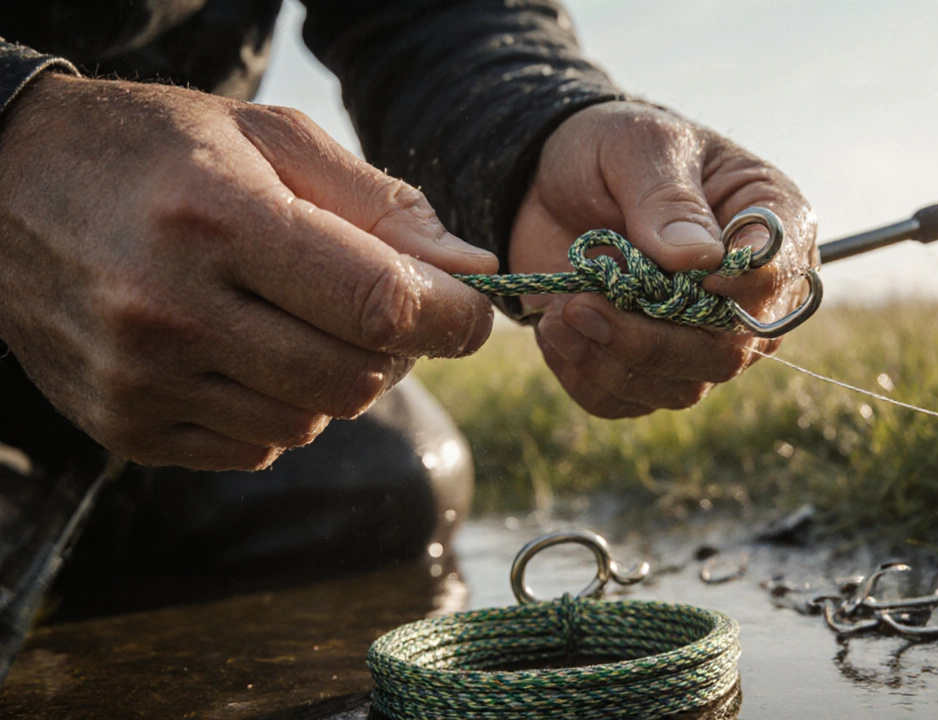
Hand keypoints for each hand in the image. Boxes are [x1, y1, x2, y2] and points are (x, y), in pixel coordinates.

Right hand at [0, 74, 496, 469]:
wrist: (3, 189)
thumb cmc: (153, 150)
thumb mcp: (268, 137)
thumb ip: (379, 204)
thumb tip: (471, 270)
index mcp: (218, 220)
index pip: (378, 303)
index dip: (451, 317)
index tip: (472, 311)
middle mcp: (172, 309)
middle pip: (355, 377)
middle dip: (397, 350)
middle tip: (384, 308)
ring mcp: (141, 379)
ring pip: (313, 420)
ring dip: (339, 379)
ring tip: (304, 319)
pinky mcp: (125, 426)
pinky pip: (258, 447)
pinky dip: (283, 409)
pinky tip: (252, 352)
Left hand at [509, 102, 817, 417]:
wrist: (549, 181)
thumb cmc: (612, 150)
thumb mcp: (638, 147)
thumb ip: (667, 198)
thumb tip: (700, 260)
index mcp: (771, 225)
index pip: (775, 276)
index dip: (731, 288)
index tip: (671, 272)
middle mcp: (749, 295)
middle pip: (728, 352)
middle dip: (649, 341)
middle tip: (581, 305)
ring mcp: (703, 339)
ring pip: (680, 387)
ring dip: (609, 359)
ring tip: (561, 309)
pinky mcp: (650, 367)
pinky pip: (627, 401)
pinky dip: (585, 375)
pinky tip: (556, 329)